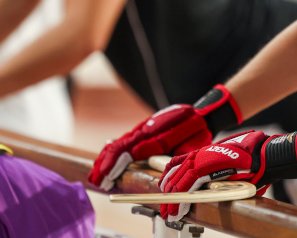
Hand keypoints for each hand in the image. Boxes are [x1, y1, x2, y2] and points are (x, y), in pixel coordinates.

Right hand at [88, 85, 242, 190]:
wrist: (201, 115)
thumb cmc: (196, 131)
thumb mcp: (188, 143)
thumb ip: (169, 153)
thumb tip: (147, 163)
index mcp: (155, 132)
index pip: (128, 150)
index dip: (115, 165)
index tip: (107, 179)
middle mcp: (144, 128)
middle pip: (118, 146)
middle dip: (104, 166)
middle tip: (96, 182)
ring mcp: (142, 128)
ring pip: (118, 143)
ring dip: (104, 161)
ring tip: (95, 177)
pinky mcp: (141, 130)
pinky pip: (123, 142)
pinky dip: (111, 154)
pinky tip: (103, 164)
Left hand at [159, 128, 296, 220]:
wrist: (262, 155)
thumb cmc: (252, 160)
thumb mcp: (231, 163)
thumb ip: (219, 170)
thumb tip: (217, 182)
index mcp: (205, 152)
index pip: (178, 163)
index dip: (169, 177)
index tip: (165, 189)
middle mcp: (200, 154)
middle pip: (174, 175)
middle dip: (168, 194)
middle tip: (165, 208)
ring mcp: (200, 160)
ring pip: (178, 183)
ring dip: (172, 201)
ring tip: (169, 214)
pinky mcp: (204, 170)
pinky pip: (187, 188)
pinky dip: (181, 201)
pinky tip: (177, 211)